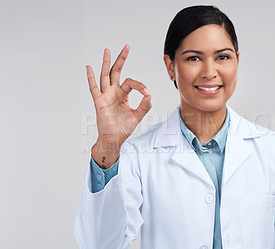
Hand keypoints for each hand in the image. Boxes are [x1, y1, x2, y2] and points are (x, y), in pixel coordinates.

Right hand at [86, 44, 151, 166]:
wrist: (114, 139)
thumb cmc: (123, 128)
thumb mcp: (138, 115)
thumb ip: (145, 105)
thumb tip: (149, 94)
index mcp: (122, 94)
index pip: (131, 82)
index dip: (140, 85)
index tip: (146, 92)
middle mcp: (113, 92)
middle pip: (116, 71)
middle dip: (121, 59)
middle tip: (127, 47)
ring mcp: (105, 96)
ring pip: (105, 75)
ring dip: (107, 63)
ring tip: (108, 50)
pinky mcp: (99, 102)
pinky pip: (94, 88)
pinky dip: (91, 78)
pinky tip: (89, 68)